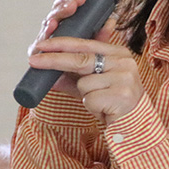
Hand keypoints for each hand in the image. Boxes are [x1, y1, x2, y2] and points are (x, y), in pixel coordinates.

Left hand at [27, 0, 142, 122]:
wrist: (135, 124)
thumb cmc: (113, 102)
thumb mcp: (93, 85)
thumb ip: (73, 78)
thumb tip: (46, 76)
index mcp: (118, 53)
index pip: (84, 44)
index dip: (61, 44)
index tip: (41, 45)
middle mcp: (124, 62)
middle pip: (80, 59)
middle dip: (53, 60)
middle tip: (33, 60)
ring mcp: (125, 78)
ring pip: (84, 83)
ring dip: (84, 95)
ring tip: (100, 101)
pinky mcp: (122, 95)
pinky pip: (90, 99)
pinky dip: (91, 107)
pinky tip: (104, 109)